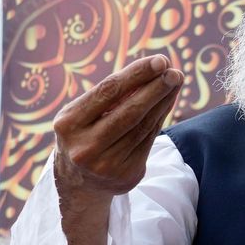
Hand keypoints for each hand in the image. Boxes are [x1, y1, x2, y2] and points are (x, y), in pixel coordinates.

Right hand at [53, 55, 182, 202]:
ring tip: (176, 80)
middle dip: (156, 88)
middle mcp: (85, 147)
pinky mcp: (127, 174)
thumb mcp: (84, 113)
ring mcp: (106, 164)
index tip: (160, 60)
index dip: (137, 74)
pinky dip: (161, 117)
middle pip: (130, 112)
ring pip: (143, 126)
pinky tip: (169, 100)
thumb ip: (113, 94)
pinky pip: (150, 139)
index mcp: (68, 124)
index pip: (108, 92)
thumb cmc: (84, 134)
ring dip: (164, 100)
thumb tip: (155, 69)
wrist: (79, 184)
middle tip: (175, 72)